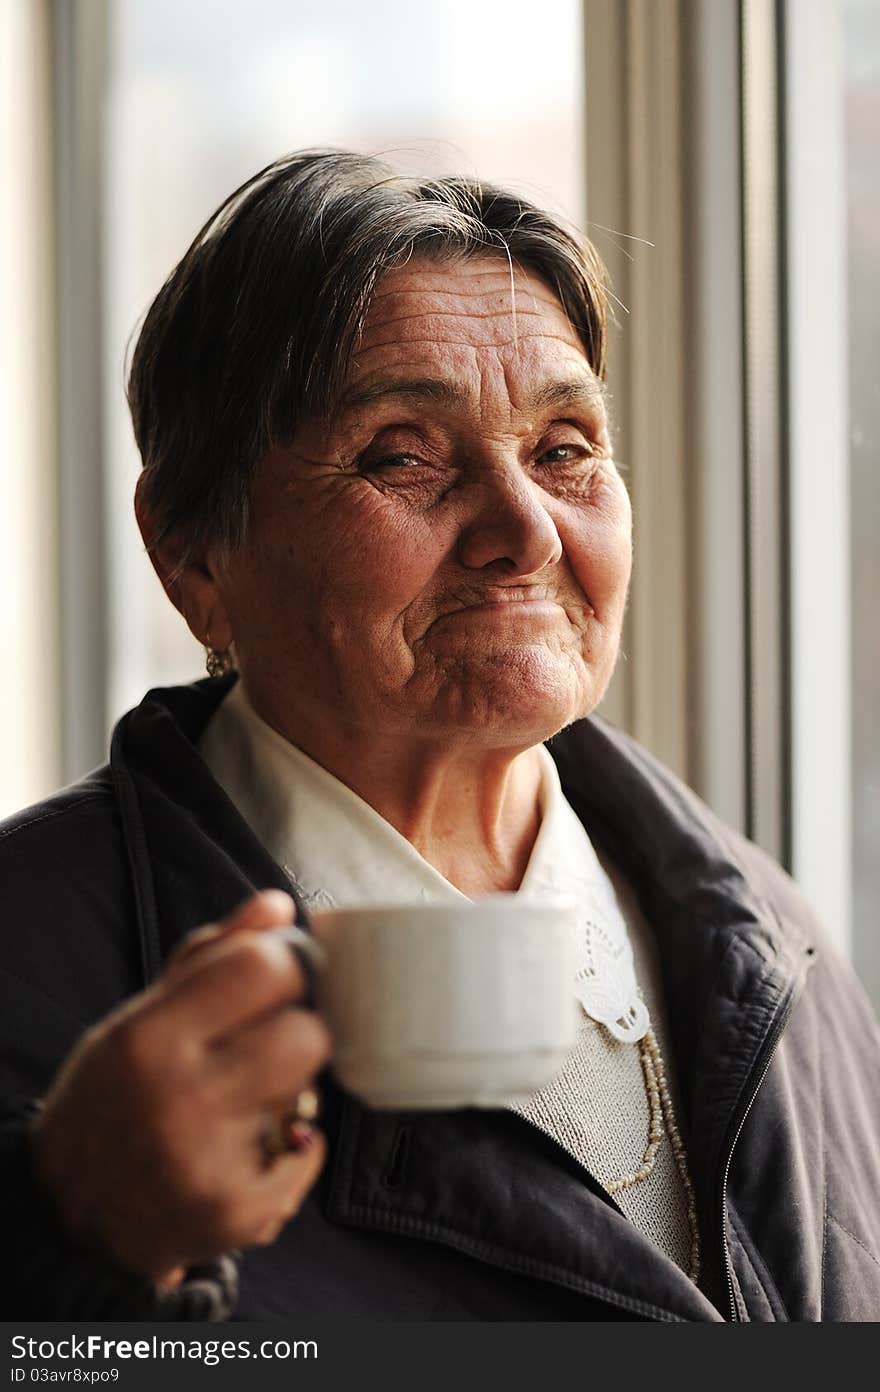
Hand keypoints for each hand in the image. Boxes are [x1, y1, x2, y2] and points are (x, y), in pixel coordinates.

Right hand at [30, 890, 331, 1287]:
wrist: (69, 1213)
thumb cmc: (113, 1097)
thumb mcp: (140, 1016)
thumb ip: (212, 954)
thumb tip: (280, 907)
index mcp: (148, 1039)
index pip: (263, 968)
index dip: (283, 966)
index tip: (274, 980)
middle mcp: (179, 1100)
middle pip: (306, 1034)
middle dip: (293, 1032)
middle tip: (258, 1047)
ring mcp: (211, 1164)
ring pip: (313, 1092)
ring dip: (293, 1087)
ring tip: (245, 1099)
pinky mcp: (238, 1215)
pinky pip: (311, 1151)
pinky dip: (290, 1146)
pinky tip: (244, 1149)